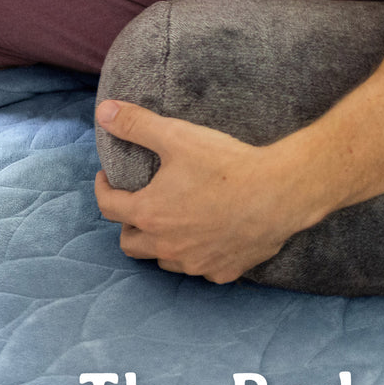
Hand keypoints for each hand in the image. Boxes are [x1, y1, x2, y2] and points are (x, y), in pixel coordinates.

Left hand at [92, 100, 329, 282]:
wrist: (279, 192)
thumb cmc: (226, 165)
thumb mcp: (176, 136)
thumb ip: (136, 125)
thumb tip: (104, 112)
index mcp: (149, 214)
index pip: (109, 207)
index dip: (104, 189)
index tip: (109, 179)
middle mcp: (166, 246)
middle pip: (130, 244)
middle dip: (128, 224)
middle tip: (139, 205)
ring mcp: (195, 263)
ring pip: (163, 261)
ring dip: (160, 244)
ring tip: (171, 224)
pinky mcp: (222, 272)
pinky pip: (201, 269)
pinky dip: (197, 256)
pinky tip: (207, 239)